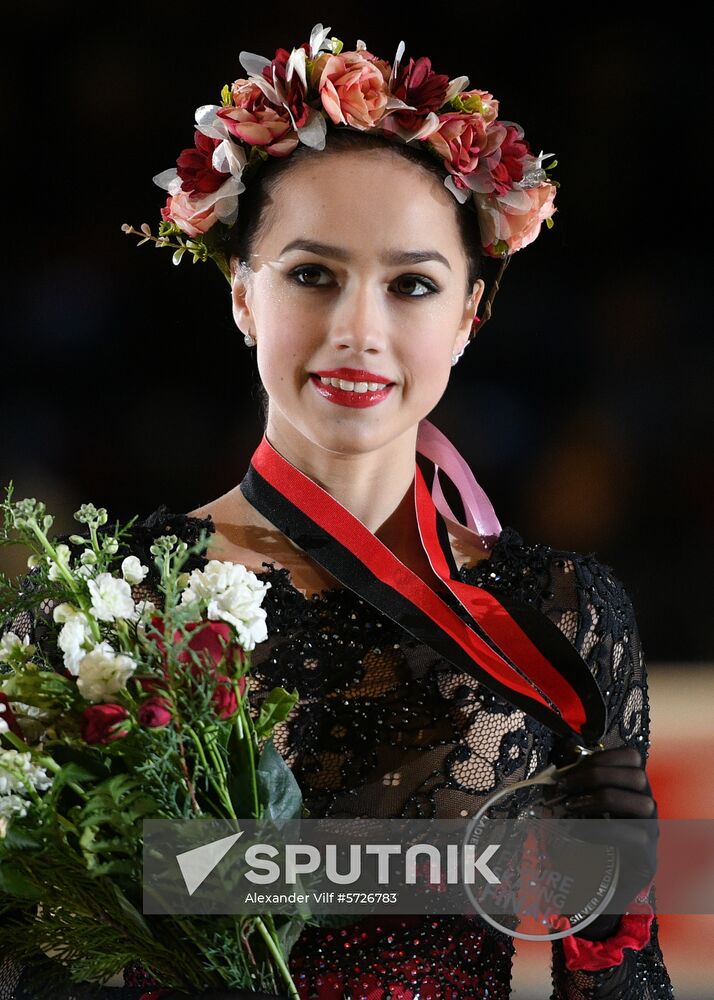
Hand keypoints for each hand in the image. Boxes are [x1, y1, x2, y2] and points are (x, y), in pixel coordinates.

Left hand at [553, 743, 658, 923]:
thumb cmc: (584, 844)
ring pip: (643, 803)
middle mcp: (647, 807)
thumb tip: (558, 763)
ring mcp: (651, 832)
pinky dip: (603, 830)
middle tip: (565, 787)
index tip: (571, 768)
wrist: (594, 892)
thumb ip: (574, 787)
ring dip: (603, 799)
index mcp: (632, 789)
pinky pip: (636, 836)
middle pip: (638, 776)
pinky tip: (578, 833)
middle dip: (598, 775)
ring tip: (572, 807)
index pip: (632, 758)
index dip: (604, 756)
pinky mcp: (647, 858)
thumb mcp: (578, 810)